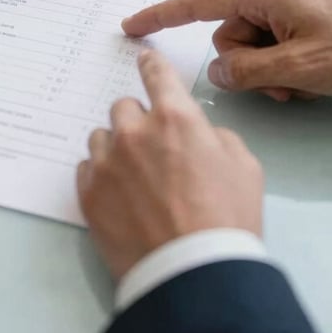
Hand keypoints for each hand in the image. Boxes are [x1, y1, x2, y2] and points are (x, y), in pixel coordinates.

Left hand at [77, 50, 262, 278]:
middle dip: (138, 122)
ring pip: (102, 136)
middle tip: (153, 150)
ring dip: (116, 148)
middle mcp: (134, 131)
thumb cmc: (228, 219)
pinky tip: (120, 196)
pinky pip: (88, 167)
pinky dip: (102, 175)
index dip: (151, 64)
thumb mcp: (244, 167)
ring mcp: (107, 161)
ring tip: (135, 178)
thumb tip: (196, 131)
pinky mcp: (88, 191)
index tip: (143, 59)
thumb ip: (214, 136)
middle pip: (124, 107)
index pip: (156, 75)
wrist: (194, 274)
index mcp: (175, 117)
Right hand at [122, 0, 331, 100]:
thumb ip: (248, 72)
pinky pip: (276, 29)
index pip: (198, 3)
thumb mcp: (299, 70)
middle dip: (248, 62)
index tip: (132, 25)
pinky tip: (311, 70)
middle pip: (231, 29)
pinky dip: (285, 55)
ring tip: (303, 83)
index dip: (161, 16)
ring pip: (254, 35)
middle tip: (282, 86)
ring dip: (270, 65)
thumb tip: (219, 72)